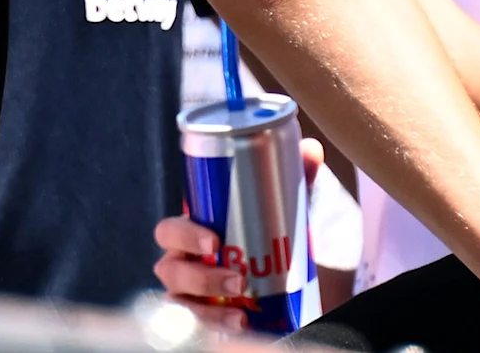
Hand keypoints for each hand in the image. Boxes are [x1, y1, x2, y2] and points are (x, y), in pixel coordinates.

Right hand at [154, 140, 331, 328]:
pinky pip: (193, 328)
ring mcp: (191, 298)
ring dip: (208, 306)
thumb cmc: (274, 244)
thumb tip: (310, 149)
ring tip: (242, 308)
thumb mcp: (287, 216)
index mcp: (194, 235)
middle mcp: (184, 266)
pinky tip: (238, 324)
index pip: (169, 231)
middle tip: (238, 277)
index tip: (214, 242)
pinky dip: (213, 326)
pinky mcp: (203, 322)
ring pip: (178, 303)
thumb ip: (296, 183)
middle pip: (169, 269)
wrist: (292, 289)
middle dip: (199, 275)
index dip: (184, 234)